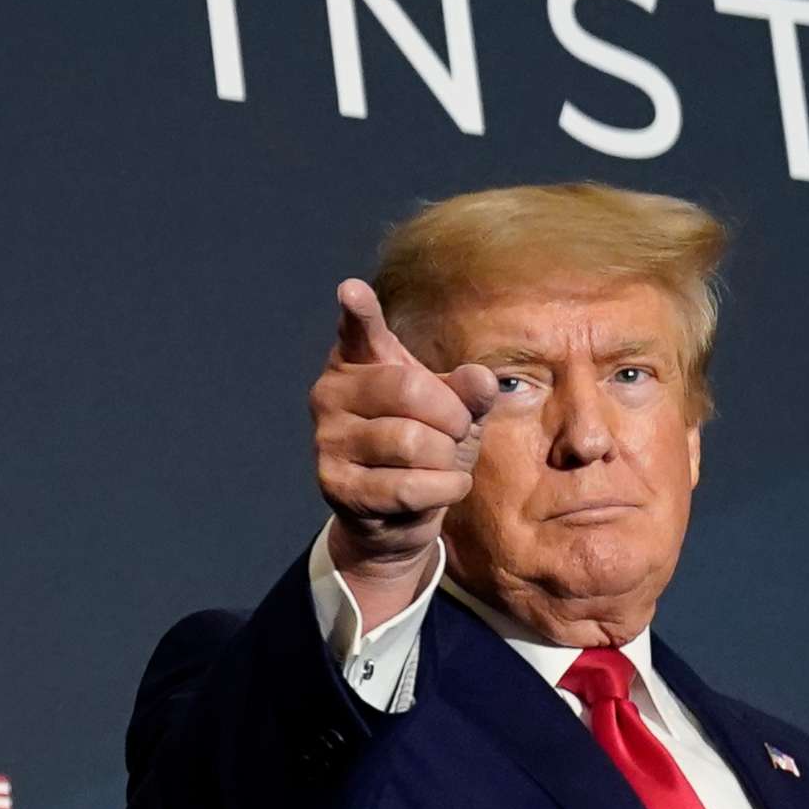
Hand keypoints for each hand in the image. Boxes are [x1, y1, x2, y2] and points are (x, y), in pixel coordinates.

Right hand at [310, 279, 498, 587]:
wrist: (395, 517)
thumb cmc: (424, 449)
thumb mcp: (453, 411)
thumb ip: (467, 391)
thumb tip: (481, 379)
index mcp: (358, 361)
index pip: (358, 330)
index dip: (358, 310)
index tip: (353, 290)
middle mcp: (331, 393)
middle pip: (408, 388)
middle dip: (451, 415)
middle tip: (457, 431)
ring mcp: (327, 440)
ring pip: (411, 441)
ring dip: (447, 458)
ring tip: (445, 463)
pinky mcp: (335, 486)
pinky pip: (406, 486)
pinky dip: (442, 489)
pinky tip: (446, 487)